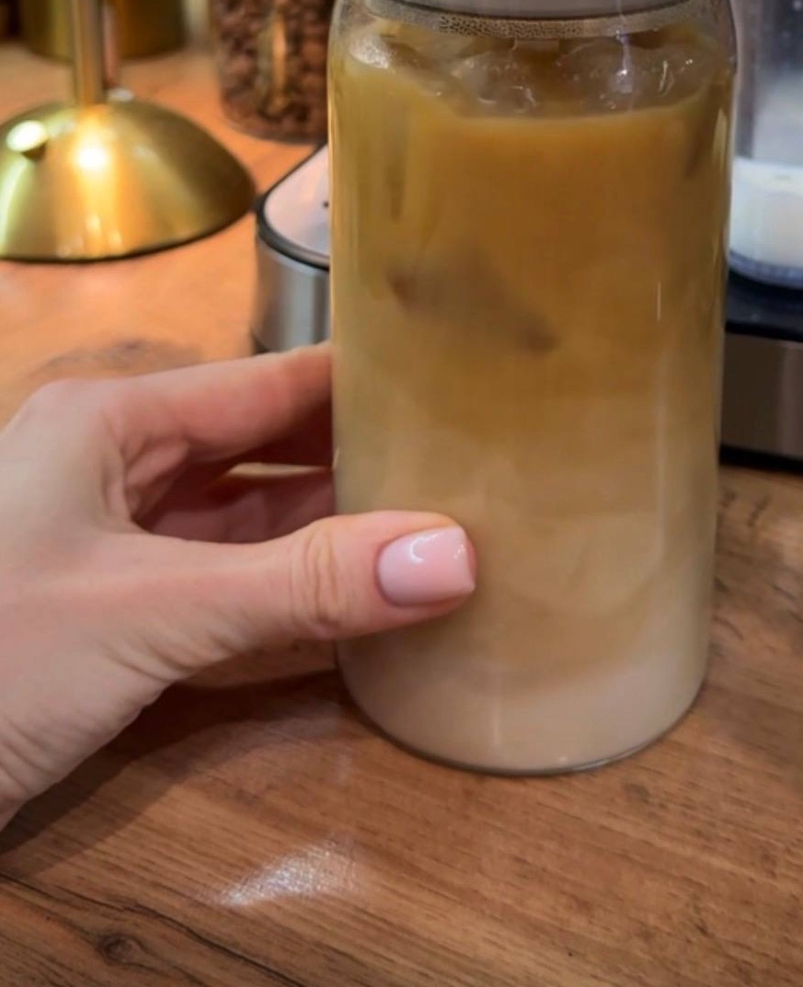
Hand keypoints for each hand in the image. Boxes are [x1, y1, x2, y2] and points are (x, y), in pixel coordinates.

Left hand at [0, 349, 473, 829]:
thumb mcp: (147, 613)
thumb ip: (303, 588)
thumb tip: (459, 555)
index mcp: (110, 424)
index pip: (268, 382)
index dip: (367, 381)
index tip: (473, 382)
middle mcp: (112, 472)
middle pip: (264, 456)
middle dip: (364, 468)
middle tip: (487, 475)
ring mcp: (107, 556)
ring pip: (247, 535)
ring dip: (334, 547)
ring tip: (451, 543)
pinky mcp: (104, 632)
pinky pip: (221, 605)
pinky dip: (290, 614)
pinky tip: (366, 622)